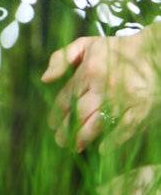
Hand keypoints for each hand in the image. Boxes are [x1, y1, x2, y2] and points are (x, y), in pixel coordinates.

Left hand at [41, 28, 160, 151]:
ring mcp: (122, 100)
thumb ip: (61, 58)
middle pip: (78, 114)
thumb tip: (45, 79)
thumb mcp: (86, 45)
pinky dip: (113, 141)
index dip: (56, 114)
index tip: (51, 125)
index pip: (66, 99)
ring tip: (75, 147)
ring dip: (83, 138)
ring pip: (98, 124)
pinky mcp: (140, 109)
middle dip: (65, 130)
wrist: (153, 53)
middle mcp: (103, 87)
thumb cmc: (117, 50)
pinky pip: (124, 128)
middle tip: (60, 141)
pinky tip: (102, 149)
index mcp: (88, 72)